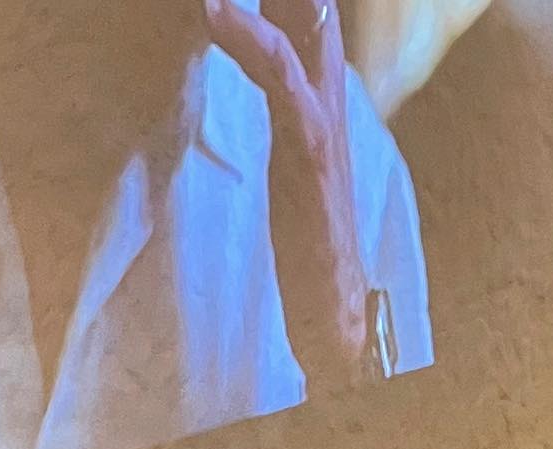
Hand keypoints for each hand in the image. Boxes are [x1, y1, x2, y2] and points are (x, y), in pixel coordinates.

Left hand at [201, 0, 370, 387]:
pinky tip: (217, 12)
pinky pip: (283, 76)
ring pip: (302, 27)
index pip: (307, 27)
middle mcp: (329, 103)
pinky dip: (251, 39)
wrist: (336, 314)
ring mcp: (323, 122)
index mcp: (320, 108)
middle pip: (314, 13)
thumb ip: (278, 132)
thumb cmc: (308, 256)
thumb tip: (259, 111)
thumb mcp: (286, 176)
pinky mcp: (311, 148)